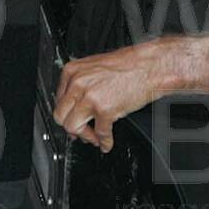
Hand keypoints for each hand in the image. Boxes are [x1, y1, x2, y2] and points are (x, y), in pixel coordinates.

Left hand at [53, 41, 177, 149]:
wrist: (150, 66)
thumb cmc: (129, 65)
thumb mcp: (95, 68)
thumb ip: (82, 84)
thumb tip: (76, 104)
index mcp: (73, 72)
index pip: (58, 100)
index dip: (67, 114)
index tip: (73, 119)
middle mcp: (78, 83)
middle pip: (60, 116)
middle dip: (71, 127)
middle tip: (81, 132)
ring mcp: (90, 97)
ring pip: (72, 127)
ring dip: (85, 136)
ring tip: (94, 137)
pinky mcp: (105, 110)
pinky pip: (100, 133)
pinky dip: (104, 142)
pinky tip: (107, 143)